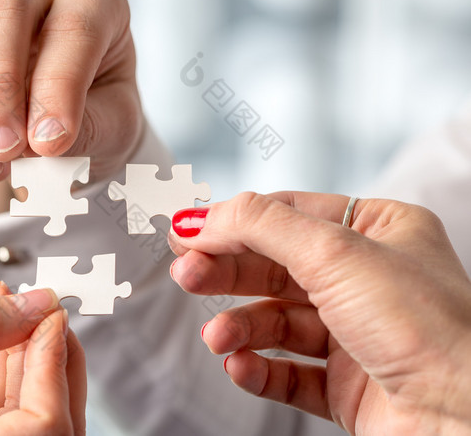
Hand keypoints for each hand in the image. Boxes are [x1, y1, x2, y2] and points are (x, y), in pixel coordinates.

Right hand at [168, 192, 470, 434]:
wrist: (467, 423)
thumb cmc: (428, 327)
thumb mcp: (335, 252)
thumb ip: (261, 225)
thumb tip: (200, 216)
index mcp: (379, 231)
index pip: (289, 214)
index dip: (234, 222)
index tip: (187, 232)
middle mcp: (369, 280)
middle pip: (276, 266)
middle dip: (228, 272)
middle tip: (186, 275)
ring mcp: (358, 335)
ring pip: (278, 322)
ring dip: (241, 327)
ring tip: (218, 338)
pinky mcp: (350, 386)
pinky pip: (290, 373)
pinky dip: (260, 369)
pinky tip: (241, 367)